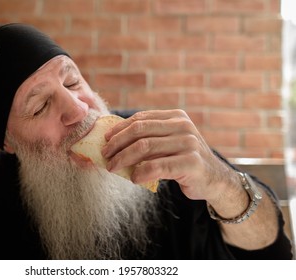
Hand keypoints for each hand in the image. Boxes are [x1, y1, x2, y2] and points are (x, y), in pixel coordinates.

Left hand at [102, 110, 232, 200]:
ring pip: (145, 147)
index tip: (105, 140)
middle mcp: (183, 126)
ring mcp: (189, 143)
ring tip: (113, 167)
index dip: (119, 129)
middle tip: (105, 156)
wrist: (214, 180)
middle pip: (140, 131)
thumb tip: (114, 140)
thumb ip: (149, 137)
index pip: (141, 119)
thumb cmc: (184, 160)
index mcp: (176, 117)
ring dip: (123, 158)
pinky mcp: (191, 162)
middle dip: (117, 143)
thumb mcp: (169, 142)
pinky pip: (157, 166)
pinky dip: (141, 173)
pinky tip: (134, 178)